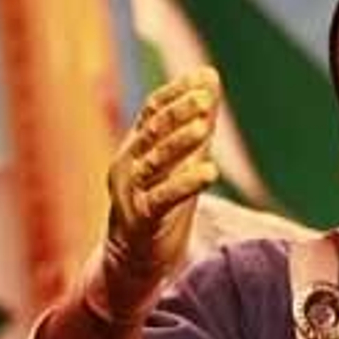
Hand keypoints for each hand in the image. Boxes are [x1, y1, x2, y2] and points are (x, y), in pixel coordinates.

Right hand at [98, 67, 220, 319]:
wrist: (133, 262)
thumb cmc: (160, 206)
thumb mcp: (183, 161)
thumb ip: (198, 122)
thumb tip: (211, 76)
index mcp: (135, 147)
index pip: (153, 110)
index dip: (176, 92)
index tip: (203, 77)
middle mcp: (127, 165)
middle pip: (153, 132)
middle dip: (180, 112)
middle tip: (205, 97)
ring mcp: (129, 193)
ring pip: (154, 162)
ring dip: (179, 143)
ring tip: (204, 126)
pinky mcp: (139, 220)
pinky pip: (162, 198)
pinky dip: (185, 184)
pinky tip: (209, 172)